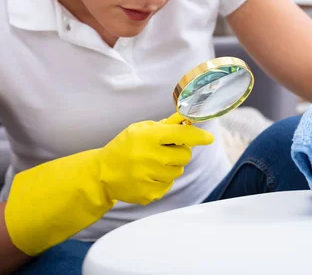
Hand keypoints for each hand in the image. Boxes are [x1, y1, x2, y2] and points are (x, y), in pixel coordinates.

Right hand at [99, 113, 213, 204]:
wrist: (102, 174)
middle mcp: (149, 157)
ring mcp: (149, 177)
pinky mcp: (149, 193)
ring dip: (171, 166)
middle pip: (185, 156)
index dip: (198, 135)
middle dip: (180, 152)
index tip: (208, 138)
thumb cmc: (124, 147)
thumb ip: (165, 125)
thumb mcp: (140, 129)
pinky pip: (169, 185)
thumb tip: (187, 117)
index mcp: (147, 137)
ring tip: (153, 163)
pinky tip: (148, 175)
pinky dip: (163, 180)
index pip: (181, 134)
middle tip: (166, 150)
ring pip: (178, 171)